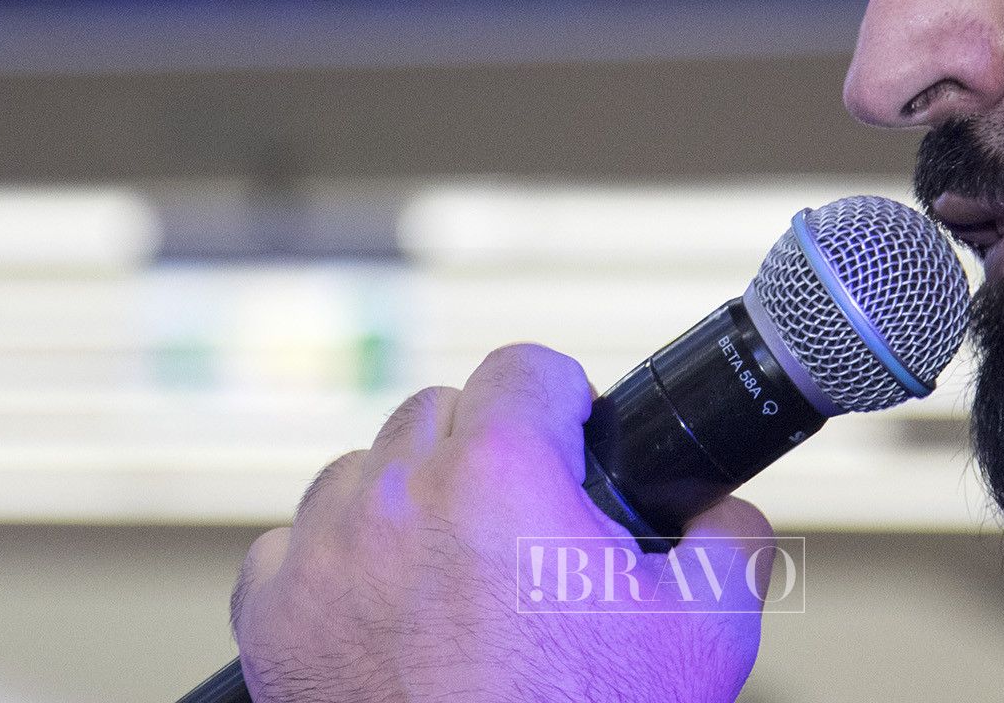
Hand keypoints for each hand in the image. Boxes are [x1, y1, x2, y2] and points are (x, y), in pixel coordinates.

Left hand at [231, 342, 773, 702]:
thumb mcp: (704, 636)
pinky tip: (388, 612)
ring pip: (364, 471)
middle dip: (484, 454)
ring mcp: (324, 552)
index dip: (562, 403)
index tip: (569, 440)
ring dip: (406, 503)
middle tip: (521, 530)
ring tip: (454, 575)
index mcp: (499, 475)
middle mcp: (398, 496)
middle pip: (440, 412)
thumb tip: (726, 510)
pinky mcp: (273, 611)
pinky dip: (338, 567)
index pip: (525, 367)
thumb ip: (730, 540)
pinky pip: (298, 544)